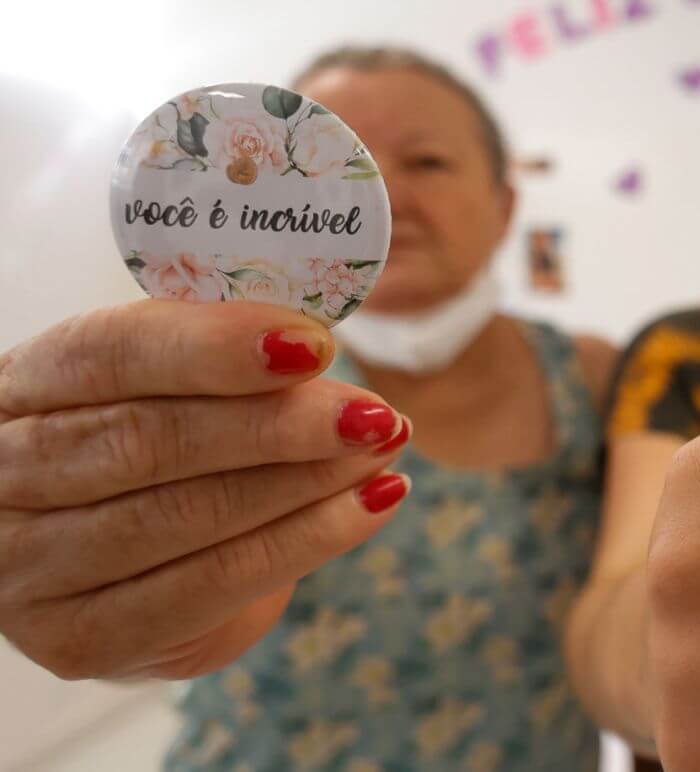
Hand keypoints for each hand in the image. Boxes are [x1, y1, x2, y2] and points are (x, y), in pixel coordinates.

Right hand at [0, 300, 411, 679]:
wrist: (110, 561)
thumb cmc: (151, 444)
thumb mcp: (165, 383)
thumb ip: (222, 358)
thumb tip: (317, 341)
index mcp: (21, 386)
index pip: (108, 355)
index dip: (214, 348)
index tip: (314, 345)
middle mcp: (2, 475)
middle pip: (151, 443)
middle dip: (279, 425)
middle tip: (372, 413)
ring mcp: (30, 568)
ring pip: (185, 517)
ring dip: (306, 482)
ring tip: (383, 450)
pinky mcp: (81, 638)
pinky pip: (208, 587)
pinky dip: (306, 542)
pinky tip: (372, 505)